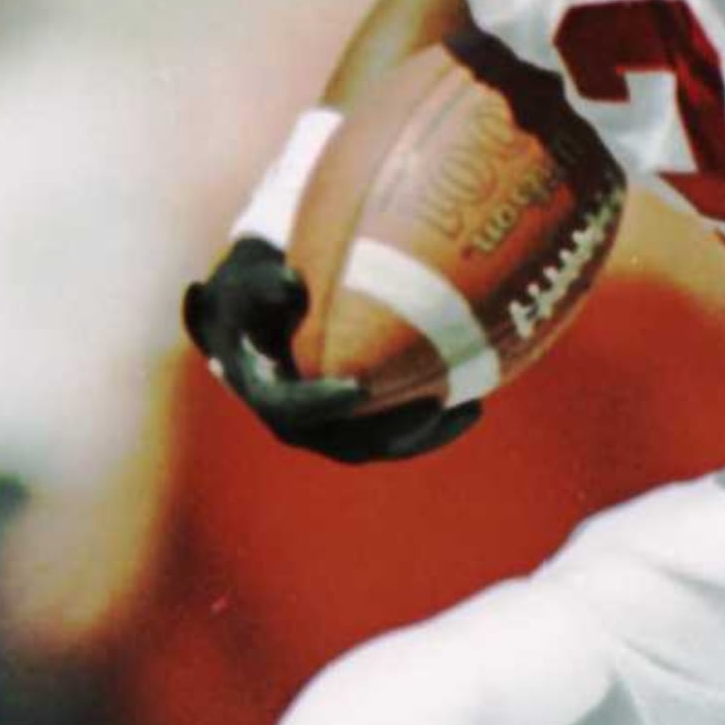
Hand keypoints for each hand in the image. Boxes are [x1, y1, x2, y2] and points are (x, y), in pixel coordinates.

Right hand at [181, 235, 481, 465]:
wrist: (262, 314)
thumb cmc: (258, 291)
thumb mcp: (249, 279)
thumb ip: (263, 285)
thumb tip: (290, 283)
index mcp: (266, 395)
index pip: (292, 410)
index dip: (323, 404)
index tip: (357, 389)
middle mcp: (299, 423)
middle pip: (347, 442)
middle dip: (391, 430)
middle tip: (432, 406)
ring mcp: (332, 429)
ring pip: (382, 445)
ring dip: (426, 434)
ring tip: (469, 410)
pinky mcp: (361, 425)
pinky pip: (401, 434)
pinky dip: (436, 424)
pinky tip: (475, 403)